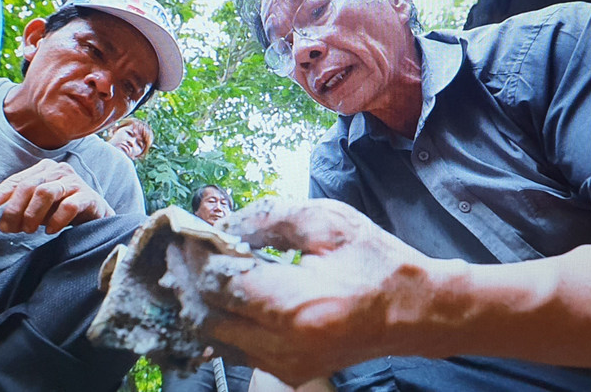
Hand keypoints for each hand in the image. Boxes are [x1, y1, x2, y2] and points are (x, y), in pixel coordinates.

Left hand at [0, 158, 114, 233]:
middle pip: (30, 186)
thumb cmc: (62, 209)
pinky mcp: (89, 197)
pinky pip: (69, 206)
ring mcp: (75, 182)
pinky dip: (56, 220)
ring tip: (27, 230)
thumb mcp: (37, 205)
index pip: (18, 180)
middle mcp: (60, 170)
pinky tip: (50, 231)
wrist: (96, 216)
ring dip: (32, 214)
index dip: (2, 192)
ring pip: (46, 192)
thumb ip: (18, 204)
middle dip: (15, 209)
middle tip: (8, 229)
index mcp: (45, 169)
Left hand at [205, 198, 438, 386]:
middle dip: (184, 279)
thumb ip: (269, 218)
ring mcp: (285, 365)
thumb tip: (224, 226)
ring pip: (215, 337)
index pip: (220, 283)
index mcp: (297, 307)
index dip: (195, 255)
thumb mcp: (328, 223)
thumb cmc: (377, 263)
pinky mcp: (286, 372)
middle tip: (174, 250)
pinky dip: (218, 320)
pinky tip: (214, 294)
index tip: (185, 231)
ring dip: (196, 301)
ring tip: (188, 268)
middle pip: (207, 315)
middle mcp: (285, 346)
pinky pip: (234, 348)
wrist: (416, 312)